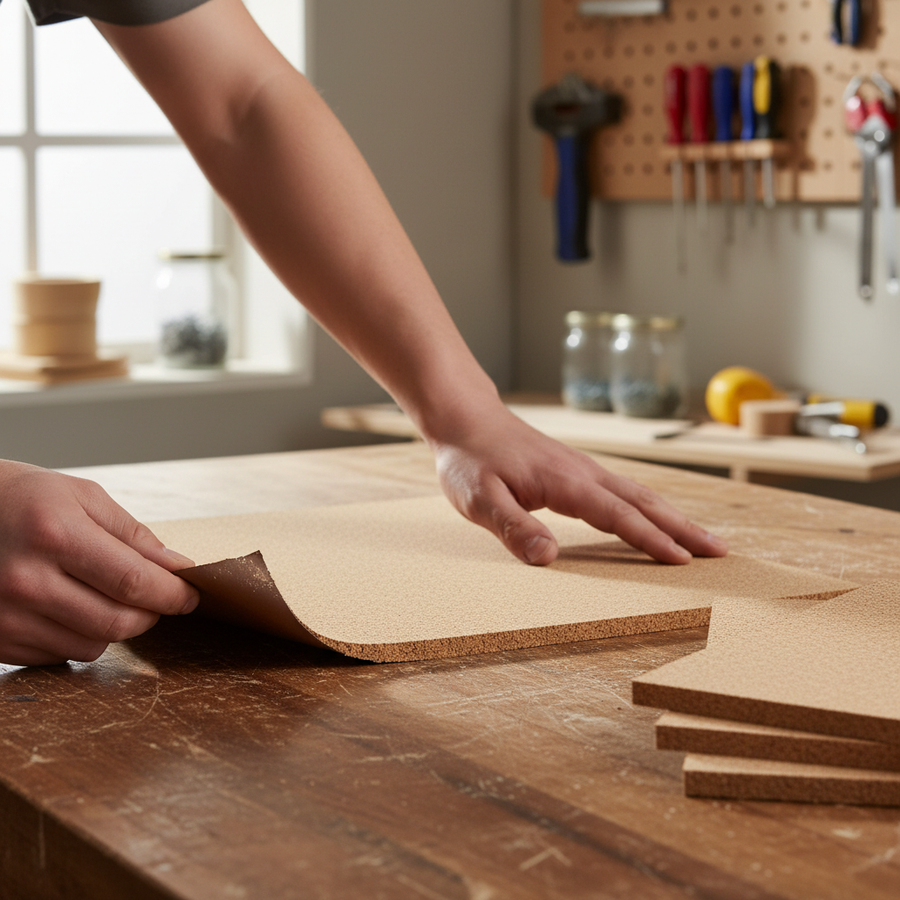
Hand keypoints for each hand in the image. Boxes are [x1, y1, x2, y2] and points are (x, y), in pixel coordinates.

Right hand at [0, 461, 198, 666]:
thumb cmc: (21, 498)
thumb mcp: (81, 496)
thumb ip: (133, 535)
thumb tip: (176, 568)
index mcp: (55, 535)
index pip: (134, 582)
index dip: (173, 594)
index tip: (192, 595)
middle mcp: (27, 581)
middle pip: (118, 623)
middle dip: (150, 613)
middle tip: (157, 598)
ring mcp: (7, 616)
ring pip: (93, 645)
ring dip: (115, 627)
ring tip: (105, 596)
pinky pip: (59, 655)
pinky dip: (78, 637)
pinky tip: (69, 607)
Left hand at [432, 407, 726, 565]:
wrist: (465, 417)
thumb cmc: (469, 459)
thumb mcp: (479, 498)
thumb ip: (513, 527)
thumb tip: (548, 558)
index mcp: (566, 482)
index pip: (618, 515)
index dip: (651, 539)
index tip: (683, 561)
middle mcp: (583, 473)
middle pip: (644, 502)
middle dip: (683, 528)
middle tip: (720, 551)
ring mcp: (583, 469)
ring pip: (639, 494)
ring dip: (674, 517)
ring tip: (703, 539)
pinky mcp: (576, 470)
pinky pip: (624, 490)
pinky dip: (650, 507)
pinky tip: (656, 517)